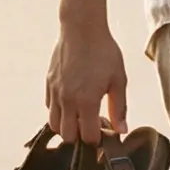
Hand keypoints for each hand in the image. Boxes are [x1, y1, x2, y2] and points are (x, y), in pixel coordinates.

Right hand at [47, 19, 128, 142]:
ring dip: (67, 126)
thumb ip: (119, 107)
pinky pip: (49, 108)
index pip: (87, 136)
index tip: (105, 133)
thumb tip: (122, 130)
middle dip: (80, 136)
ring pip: (54, 124)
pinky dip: (58, 112)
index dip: (97, 139)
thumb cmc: (104, 52)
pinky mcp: (48, 84)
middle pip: (67, 136)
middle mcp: (67, 101)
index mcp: (86, 101)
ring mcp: (55, 93)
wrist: (82, 30)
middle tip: (93, 126)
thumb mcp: (118, 79)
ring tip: (81, 117)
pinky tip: (72, 103)